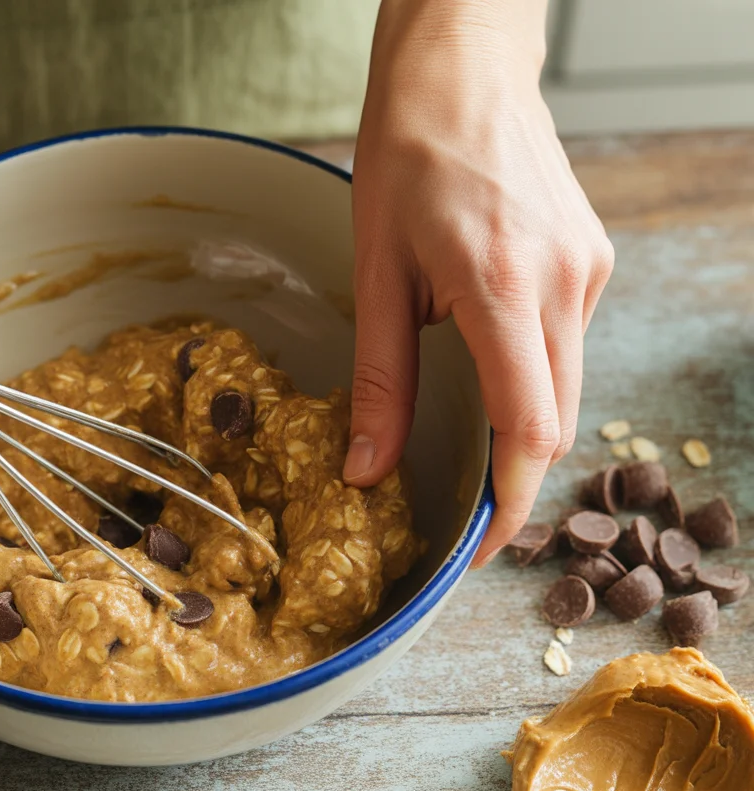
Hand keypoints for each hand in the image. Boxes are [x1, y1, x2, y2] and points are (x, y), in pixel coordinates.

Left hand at [343, 0, 614, 565]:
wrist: (462, 72)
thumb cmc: (407, 156)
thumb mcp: (375, 274)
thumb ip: (378, 381)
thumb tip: (367, 470)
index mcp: (502, 288)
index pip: (528, 428)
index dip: (509, 505)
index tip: (478, 551)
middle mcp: (563, 284)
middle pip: (556, 419)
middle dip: (515, 479)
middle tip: (466, 520)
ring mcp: (586, 270)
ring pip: (566, 386)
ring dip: (524, 430)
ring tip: (474, 458)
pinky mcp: (589, 259)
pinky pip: (567, 345)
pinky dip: (534, 379)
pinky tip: (492, 373)